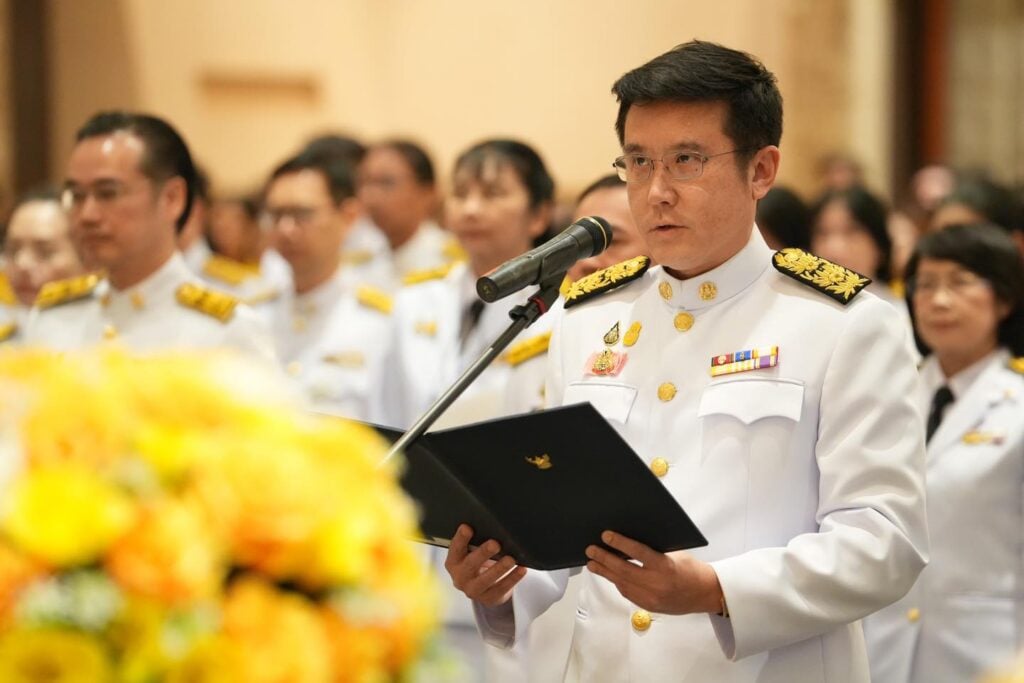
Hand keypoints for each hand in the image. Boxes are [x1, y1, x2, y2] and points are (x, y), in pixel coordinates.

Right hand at [444, 524, 527, 606]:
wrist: (483, 588)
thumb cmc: (478, 562)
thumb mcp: (472, 552)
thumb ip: (476, 542)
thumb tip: (492, 527)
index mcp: (454, 562)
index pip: (455, 548)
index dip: (461, 538)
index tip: (467, 527)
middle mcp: (460, 577)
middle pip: (470, 565)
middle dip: (483, 553)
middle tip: (495, 544)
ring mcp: (473, 590)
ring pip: (486, 580)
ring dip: (499, 568)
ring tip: (511, 559)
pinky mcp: (488, 598)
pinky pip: (501, 589)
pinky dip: (512, 578)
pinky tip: (521, 569)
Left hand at [585, 530, 722, 614]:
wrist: (706, 594)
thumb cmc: (692, 569)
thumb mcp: (675, 554)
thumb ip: (654, 551)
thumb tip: (628, 543)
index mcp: (666, 567)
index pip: (638, 553)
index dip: (621, 543)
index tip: (606, 536)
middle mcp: (657, 584)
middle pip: (624, 571)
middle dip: (605, 560)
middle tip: (590, 550)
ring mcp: (652, 598)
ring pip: (622, 584)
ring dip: (606, 573)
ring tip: (592, 564)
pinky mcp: (649, 606)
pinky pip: (628, 593)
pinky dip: (618, 583)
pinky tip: (610, 575)